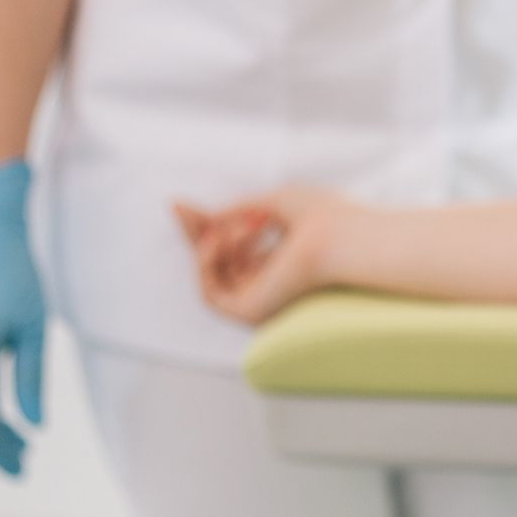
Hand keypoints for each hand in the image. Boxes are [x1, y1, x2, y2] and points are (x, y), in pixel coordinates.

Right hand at [174, 183, 339, 322]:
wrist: (339, 237)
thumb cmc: (322, 216)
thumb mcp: (273, 202)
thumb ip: (239, 210)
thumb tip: (208, 219)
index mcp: (284, 264)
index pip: (236, 248)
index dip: (209, 225)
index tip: (182, 204)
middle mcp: (273, 288)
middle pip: (219, 263)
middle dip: (197, 232)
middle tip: (178, 205)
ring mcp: (262, 303)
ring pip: (212, 275)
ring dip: (212, 242)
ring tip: (231, 224)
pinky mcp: (253, 314)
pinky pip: (210, 294)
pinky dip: (206, 264)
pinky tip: (217, 239)